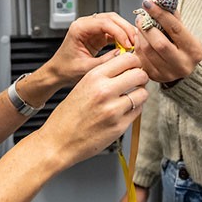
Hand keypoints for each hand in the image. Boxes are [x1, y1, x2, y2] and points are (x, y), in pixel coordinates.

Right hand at [37, 52, 147, 166]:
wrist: (58, 141)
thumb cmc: (68, 115)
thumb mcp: (82, 85)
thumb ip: (104, 75)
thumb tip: (125, 66)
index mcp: (94, 77)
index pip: (127, 59)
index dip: (134, 62)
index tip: (134, 66)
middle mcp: (104, 91)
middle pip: (140, 74)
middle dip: (141, 77)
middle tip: (137, 81)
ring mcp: (113, 109)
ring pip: (143, 93)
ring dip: (140, 94)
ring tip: (131, 97)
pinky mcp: (119, 126)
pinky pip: (138, 111)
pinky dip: (135, 109)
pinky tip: (124, 110)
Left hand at [46, 12, 136, 86]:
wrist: (58, 72)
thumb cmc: (66, 69)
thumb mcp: (86, 68)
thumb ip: (104, 62)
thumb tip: (123, 56)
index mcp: (79, 28)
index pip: (104, 22)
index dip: (119, 32)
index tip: (128, 44)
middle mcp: (85, 25)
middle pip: (111, 18)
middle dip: (125, 29)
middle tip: (135, 42)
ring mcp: (92, 29)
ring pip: (114, 22)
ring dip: (125, 32)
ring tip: (133, 44)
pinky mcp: (97, 35)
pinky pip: (113, 32)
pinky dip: (122, 37)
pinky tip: (127, 46)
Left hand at [134, 0, 201, 82]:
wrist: (184, 67)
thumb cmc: (183, 45)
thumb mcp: (184, 32)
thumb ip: (173, 18)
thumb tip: (159, 0)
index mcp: (195, 50)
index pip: (175, 29)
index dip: (160, 14)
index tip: (148, 3)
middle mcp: (183, 64)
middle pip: (159, 43)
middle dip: (146, 27)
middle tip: (140, 17)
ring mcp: (169, 73)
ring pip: (147, 51)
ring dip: (140, 35)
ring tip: (139, 26)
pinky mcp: (156, 77)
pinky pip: (141, 59)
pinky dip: (137, 46)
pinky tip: (139, 39)